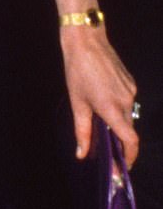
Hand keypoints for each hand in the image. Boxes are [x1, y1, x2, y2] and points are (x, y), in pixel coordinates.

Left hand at [60, 26, 137, 167]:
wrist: (87, 41)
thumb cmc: (78, 71)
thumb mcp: (77, 104)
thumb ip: (82, 131)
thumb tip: (82, 154)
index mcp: (112, 109)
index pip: (131, 140)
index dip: (130, 157)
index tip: (124, 167)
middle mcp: (126, 101)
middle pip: (129, 130)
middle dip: (121, 143)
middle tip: (108, 151)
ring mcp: (131, 91)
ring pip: (128, 115)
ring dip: (118, 123)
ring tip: (101, 122)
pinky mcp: (131, 82)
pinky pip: (127, 102)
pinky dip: (118, 109)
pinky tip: (104, 102)